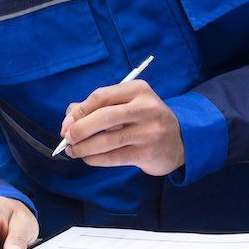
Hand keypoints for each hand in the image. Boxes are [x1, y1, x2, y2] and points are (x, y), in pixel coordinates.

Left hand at [60, 78, 184, 175]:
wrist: (180, 140)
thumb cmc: (146, 119)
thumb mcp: (128, 104)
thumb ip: (99, 106)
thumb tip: (69, 117)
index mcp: (138, 89)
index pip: (101, 96)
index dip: (79, 111)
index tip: (67, 123)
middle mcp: (145, 107)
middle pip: (102, 117)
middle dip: (78, 129)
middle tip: (67, 138)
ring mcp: (148, 131)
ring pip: (106, 140)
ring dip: (83, 148)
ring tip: (73, 151)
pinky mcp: (147, 153)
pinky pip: (113, 157)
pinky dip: (94, 159)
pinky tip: (88, 158)